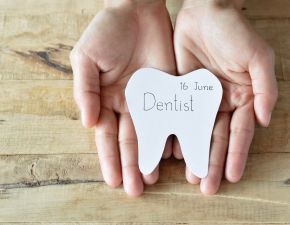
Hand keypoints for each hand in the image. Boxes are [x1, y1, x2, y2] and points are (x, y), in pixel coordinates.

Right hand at [70, 0, 175, 195]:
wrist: (137, 9)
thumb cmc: (106, 31)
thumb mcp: (86, 58)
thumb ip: (85, 91)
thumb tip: (89, 125)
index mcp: (106, 100)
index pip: (108, 136)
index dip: (110, 158)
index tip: (114, 180)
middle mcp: (129, 105)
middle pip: (132, 140)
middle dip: (133, 164)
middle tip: (138, 189)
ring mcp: (151, 99)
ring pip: (154, 133)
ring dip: (154, 155)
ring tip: (157, 177)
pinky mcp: (170, 90)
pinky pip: (174, 115)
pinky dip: (175, 133)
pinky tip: (177, 151)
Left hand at [173, 0, 277, 193]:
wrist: (203, 11)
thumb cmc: (235, 32)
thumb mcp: (258, 57)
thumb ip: (265, 89)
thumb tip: (264, 121)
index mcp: (243, 97)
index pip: (239, 131)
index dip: (237, 154)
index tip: (233, 176)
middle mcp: (221, 102)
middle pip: (217, 137)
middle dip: (213, 162)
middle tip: (206, 186)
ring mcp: (199, 99)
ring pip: (196, 132)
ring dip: (194, 154)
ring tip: (190, 176)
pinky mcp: (180, 92)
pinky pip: (177, 117)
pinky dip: (175, 134)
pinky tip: (171, 151)